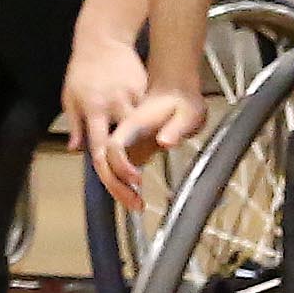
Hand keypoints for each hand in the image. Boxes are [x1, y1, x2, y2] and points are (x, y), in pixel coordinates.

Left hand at [60, 37, 148, 155]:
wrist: (103, 40)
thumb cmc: (82, 69)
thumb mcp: (70, 96)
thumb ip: (75, 125)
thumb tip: (75, 149)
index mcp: (94, 109)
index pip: (101, 143)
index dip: (108, 164)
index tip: (117, 180)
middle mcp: (115, 103)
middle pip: (129, 136)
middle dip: (134, 153)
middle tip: (137, 165)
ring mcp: (133, 94)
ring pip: (143, 123)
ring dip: (143, 136)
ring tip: (142, 145)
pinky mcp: (145, 87)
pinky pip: (149, 109)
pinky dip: (149, 118)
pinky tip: (148, 123)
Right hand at [98, 84, 207, 210]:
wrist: (177, 87)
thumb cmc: (181, 98)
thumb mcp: (187, 112)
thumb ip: (177, 127)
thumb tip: (165, 141)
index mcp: (133, 123)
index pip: (115, 146)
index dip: (121, 165)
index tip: (136, 180)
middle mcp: (124, 133)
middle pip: (105, 161)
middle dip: (116, 186)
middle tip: (136, 205)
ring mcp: (126, 140)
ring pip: (110, 167)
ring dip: (119, 188)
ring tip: (136, 205)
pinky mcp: (133, 147)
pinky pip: (121, 168)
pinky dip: (125, 184)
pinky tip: (136, 196)